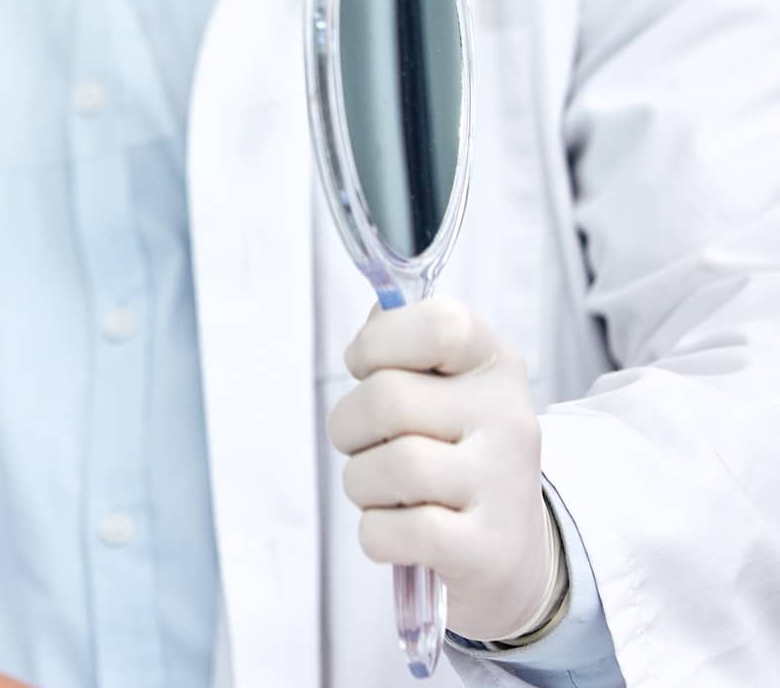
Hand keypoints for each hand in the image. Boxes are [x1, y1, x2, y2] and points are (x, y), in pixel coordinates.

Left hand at [327, 298, 561, 643]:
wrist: (511, 552)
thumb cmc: (454, 454)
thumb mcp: (444, 388)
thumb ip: (405, 342)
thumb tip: (381, 307)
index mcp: (494, 365)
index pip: (440, 324)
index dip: (381, 342)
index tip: (370, 369)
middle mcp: (510, 418)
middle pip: (386, 399)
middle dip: (349, 426)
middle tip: (368, 444)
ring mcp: (503, 486)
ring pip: (387, 467)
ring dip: (362, 484)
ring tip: (388, 491)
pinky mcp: (486, 550)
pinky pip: (390, 531)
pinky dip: (376, 533)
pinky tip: (401, 531)